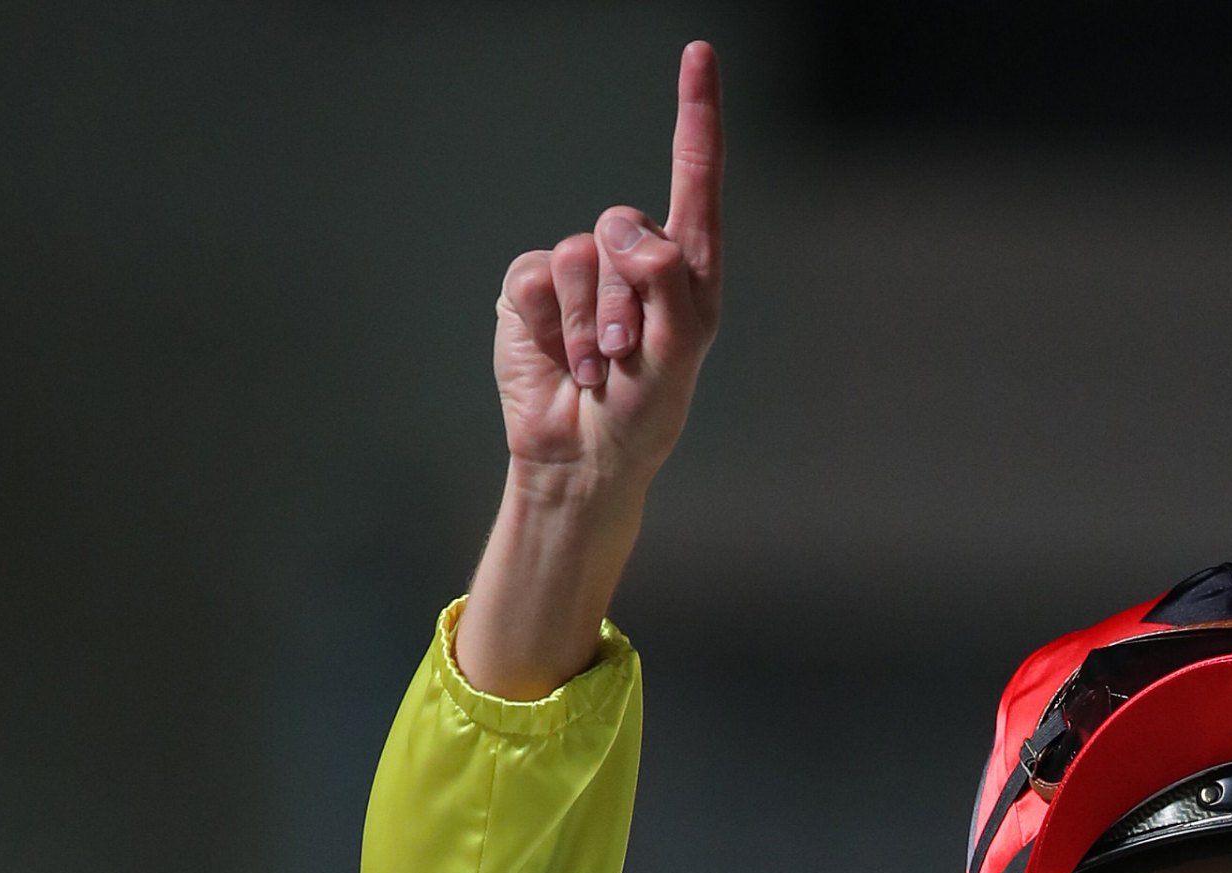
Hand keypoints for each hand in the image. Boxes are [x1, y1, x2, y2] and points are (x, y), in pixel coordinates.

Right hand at [493, 37, 723, 498]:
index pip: (694, 179)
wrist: (582, 458)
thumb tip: (631, 234)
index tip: (699, 55)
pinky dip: (552, 326)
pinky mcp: (533, 287)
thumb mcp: (676, 354)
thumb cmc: (643, 415)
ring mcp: (581, 271)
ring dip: (588, 324)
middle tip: (625, 354)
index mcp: (687, 270)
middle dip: (625, 296)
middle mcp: (635, 259)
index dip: (696, 116)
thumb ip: (666, 284)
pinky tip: (562, 361)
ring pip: (581, 256)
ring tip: (597, 367)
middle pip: (626, 224)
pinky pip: (538, 277)